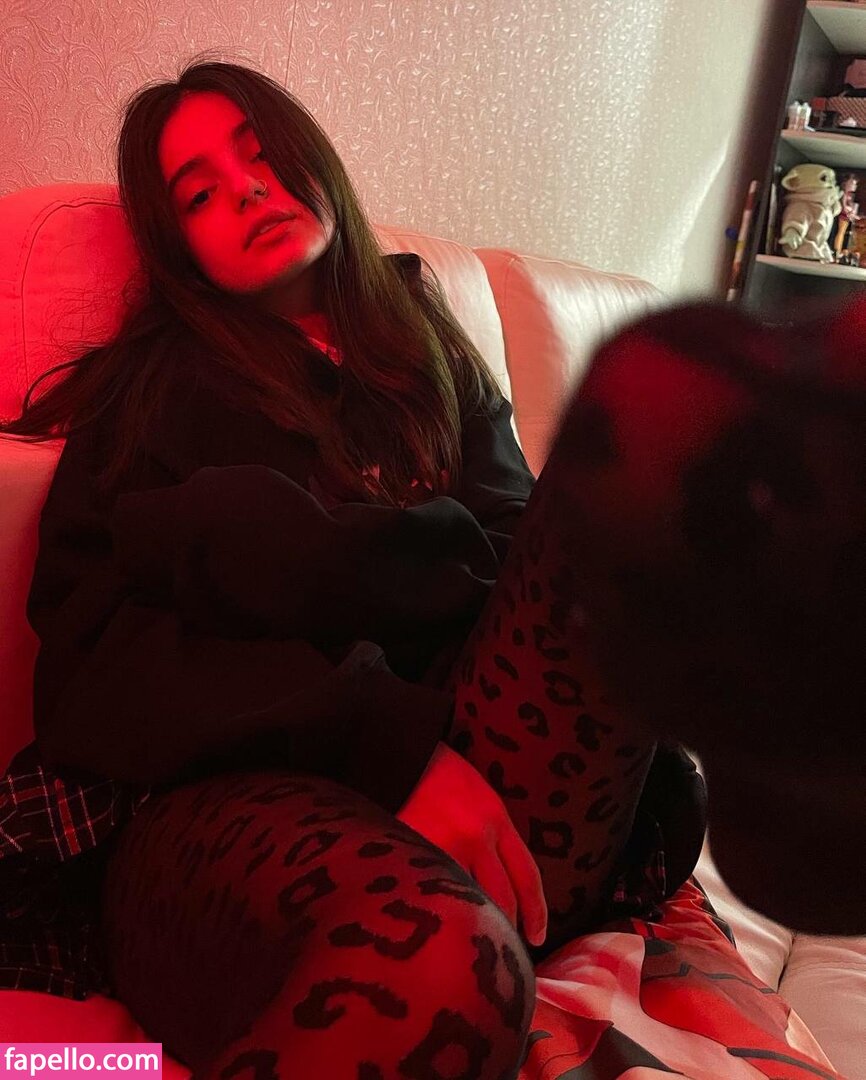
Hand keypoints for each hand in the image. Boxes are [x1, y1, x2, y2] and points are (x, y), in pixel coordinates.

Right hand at [396, 742, 546, 946]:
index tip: (538, 937)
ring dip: (471, 925)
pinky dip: (436, 911)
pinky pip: (432, 893)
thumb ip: (489, 833)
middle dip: (507, 928)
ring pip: (468, 902)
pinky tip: (432, 925)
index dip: (537, 910)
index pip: (527, 874)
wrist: (395, 747)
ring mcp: (442, 847)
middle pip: (502, 897)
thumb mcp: (475, 794)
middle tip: (504, 952)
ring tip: (468, 946)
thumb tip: (495, 879)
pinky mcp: (412, 853)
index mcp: (495, 817)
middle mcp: (476, 836)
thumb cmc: (433, 769)